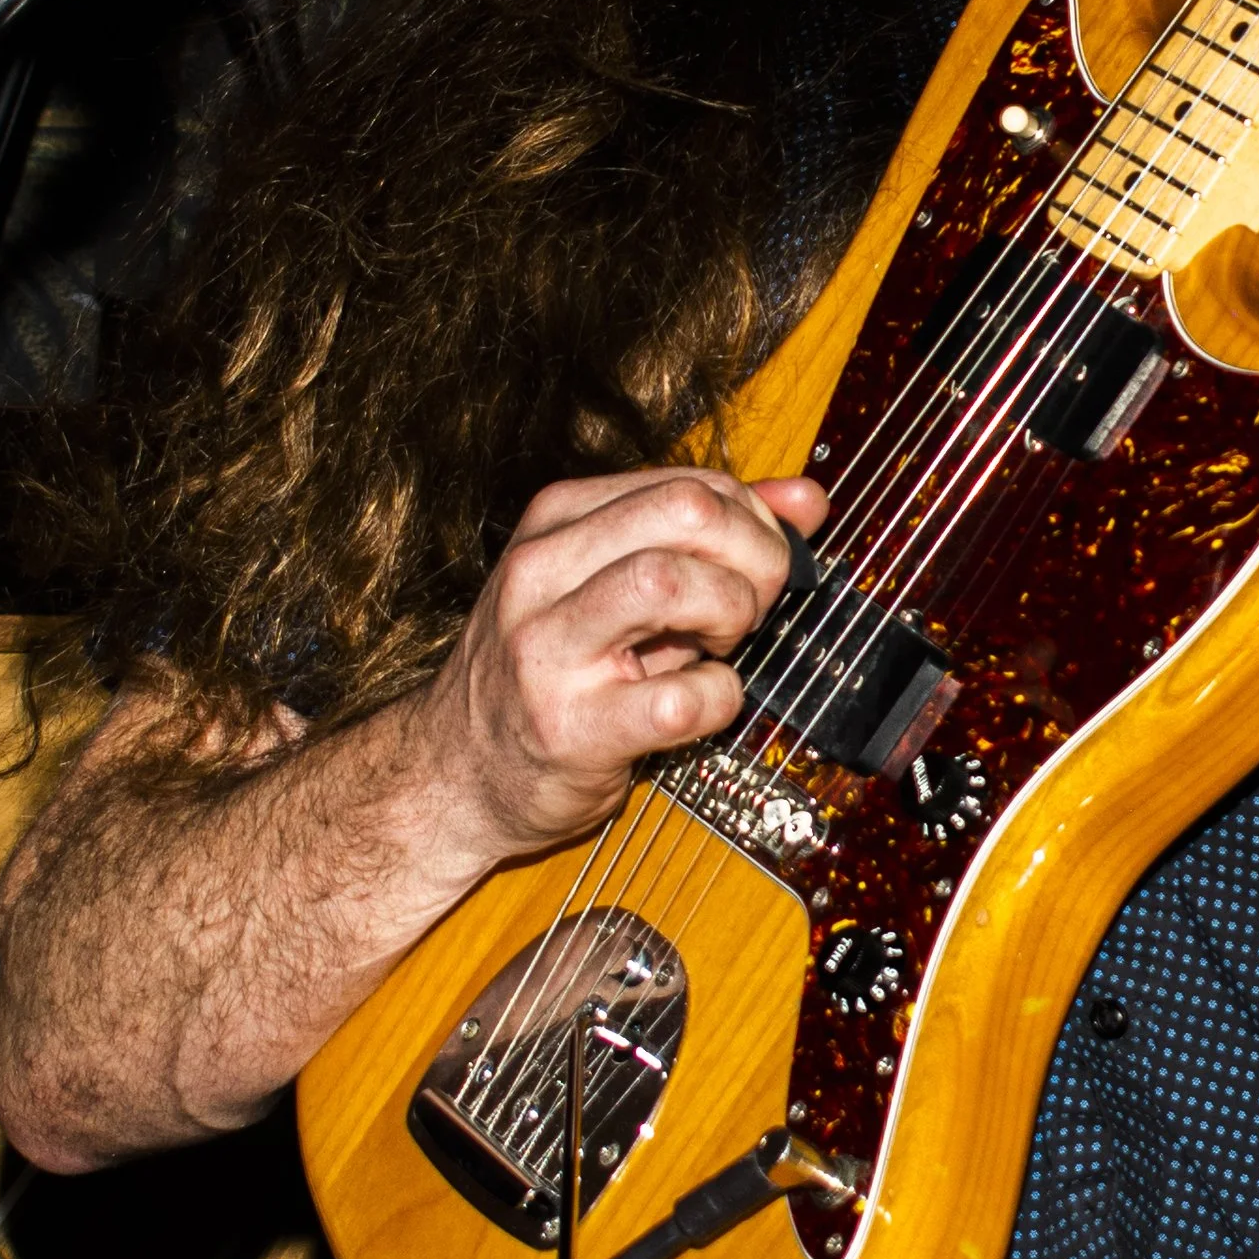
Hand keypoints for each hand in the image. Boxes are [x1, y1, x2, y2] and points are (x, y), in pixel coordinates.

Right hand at [419, 468, 825, 862]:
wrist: (453, 775)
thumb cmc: (551, 673)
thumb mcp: (615, 582)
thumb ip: (710, 534)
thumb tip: (805, 501)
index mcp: (557, 522)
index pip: (688, 483)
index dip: (751, 523)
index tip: (752, 566)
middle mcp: (542, 573)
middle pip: (688, 512)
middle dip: (753, 558)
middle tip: (749, 606)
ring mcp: (548, 650)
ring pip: (672, 582)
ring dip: (730, 615)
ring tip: (716, 647)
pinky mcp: (570, 729)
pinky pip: (683, 697)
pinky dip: (718, 700)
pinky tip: (697, 705)